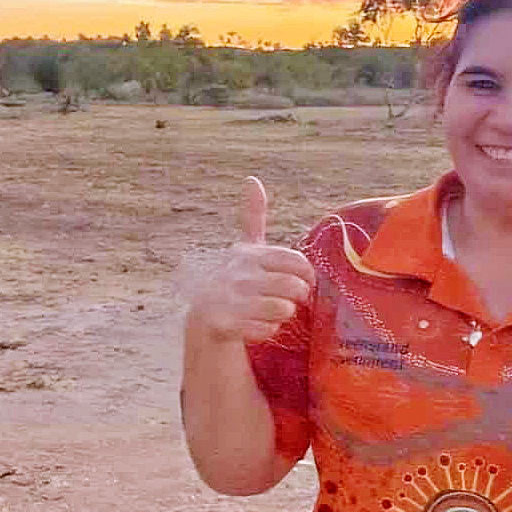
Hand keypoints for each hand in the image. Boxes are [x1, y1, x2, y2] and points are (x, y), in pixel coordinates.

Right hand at [188, 177, 314, 343]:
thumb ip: (252, 218)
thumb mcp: (247, 249)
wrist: (205, 315)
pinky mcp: (223, 323)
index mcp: (248, 253)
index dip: (307, 274)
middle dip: (298, 296)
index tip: (304, 280)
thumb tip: (251, 180)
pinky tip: (257, 325)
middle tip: (290, 298)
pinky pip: (266, 330)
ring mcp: (228, 298)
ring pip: (283, 309)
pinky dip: (268, 331)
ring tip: (273, 311)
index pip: (297, 262)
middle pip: (294, 287)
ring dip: (283, 314)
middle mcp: (237, 272)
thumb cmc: (237, 279)